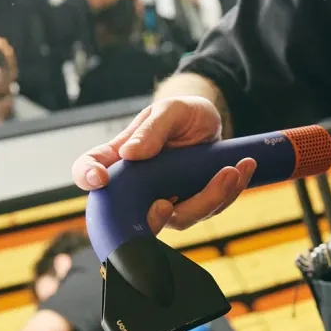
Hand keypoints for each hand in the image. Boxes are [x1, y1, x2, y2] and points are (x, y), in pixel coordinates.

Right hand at [71, 97, 255, 233]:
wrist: (210, 123)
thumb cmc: (182, 115)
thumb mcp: (170, 111)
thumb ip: (151, 130)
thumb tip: (131, 153)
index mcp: (120, 158)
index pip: (89, 170)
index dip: (87, 177)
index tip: (99, 179)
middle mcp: (138, 187)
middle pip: (133, 216)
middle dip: (151, 218)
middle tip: (164, 204)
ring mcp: (165, 202)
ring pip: (180, 219)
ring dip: (208, 198)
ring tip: (231, 170)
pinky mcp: (192, 207)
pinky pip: (209, 210)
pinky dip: (228, 191)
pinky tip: (242, 169)